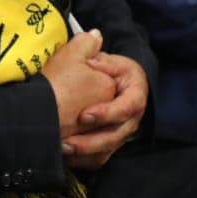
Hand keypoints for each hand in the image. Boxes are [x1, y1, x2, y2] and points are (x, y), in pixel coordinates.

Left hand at [63, 53, 147, 170]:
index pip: (125, 108)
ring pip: (107, 150)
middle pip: (116, 136)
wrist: (116, 85)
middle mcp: (132, 119)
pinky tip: (64, 158)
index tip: (85, 115)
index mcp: (135, 95)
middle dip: (91, 141)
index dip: (107, 113)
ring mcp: (122, 134)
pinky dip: (83, 160)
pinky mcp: (111, 144)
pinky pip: (99, 159)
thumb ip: (98, 53)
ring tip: (61, 150)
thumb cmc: (110, 70)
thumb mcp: (107, 58)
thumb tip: (94, 37)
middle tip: (67, 142)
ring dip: (84, 153)